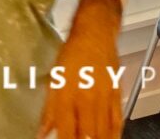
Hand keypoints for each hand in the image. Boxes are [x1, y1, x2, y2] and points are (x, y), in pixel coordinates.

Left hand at [38, 0, 122, 138]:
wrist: (96, 31)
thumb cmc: (72, 53)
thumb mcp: (54, 79)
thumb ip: (49, 110)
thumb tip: (41, 134)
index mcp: (68, 95)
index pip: (66, 132)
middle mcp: (87, 98)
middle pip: (87, 136)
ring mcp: (104, 96)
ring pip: (104, 131)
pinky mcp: (118, 92)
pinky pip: (118, 119)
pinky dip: (115, 133)